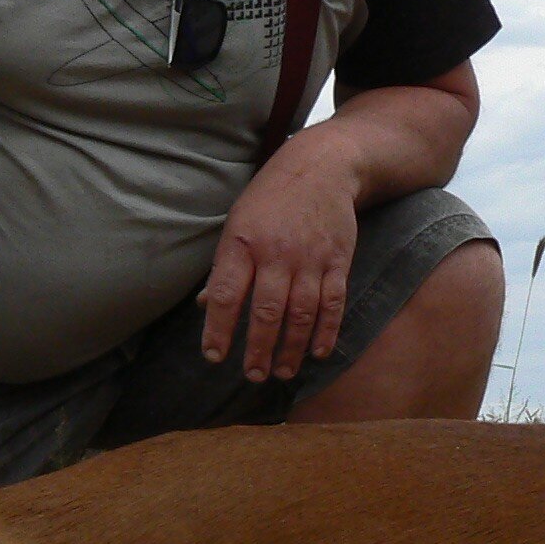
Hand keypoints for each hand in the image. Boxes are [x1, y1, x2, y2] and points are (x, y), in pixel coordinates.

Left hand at [198, 133, 362, 381]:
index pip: (226, 295)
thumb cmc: (271, 198)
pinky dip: (326, 332)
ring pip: (301, 314)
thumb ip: (225, 266)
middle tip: (253, 376)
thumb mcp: (237, 222)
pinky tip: (318, 353)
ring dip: (291, 348)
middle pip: (266, 312)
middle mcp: (276, 253)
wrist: (323, 167)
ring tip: (282, 372)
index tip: (214, 356)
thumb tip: (206, 306)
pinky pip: (332, 303)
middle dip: (258, 349)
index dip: (218, 330)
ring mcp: (310, 258)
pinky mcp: (338, 261)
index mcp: (243, 243)